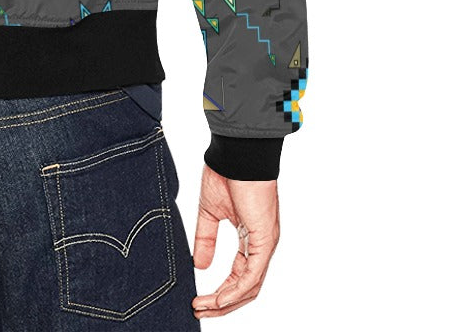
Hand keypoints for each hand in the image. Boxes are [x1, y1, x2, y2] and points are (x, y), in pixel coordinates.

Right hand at [191, 164, 279, 318]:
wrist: (236, 153)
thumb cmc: (226, 173)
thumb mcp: (210, 212)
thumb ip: (206, 239)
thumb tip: (200, 265)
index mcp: (251, 238)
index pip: (240, 276)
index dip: (220, 292)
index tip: (199, 300)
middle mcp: (261, 245)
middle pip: (246, 288)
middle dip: (223, 304)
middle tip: (200, 311)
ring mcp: (265, 244)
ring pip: (251, 286)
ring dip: (227, 302)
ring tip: (205, 308)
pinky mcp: (264, 240)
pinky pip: (252, 275)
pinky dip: (236, 290)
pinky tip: (220, 298)